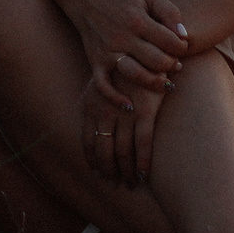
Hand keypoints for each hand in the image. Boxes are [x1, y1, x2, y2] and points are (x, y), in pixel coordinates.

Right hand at [66, 0, 188, 101]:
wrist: (87, 1)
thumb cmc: (124, 1)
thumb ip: (170, 12)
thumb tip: (184, 37)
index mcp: (138, 20)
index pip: (169, 42)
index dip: (182, 48)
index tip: (182, 48)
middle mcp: (123, 37)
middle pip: (156, 61)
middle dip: (172, 66)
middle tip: (176, 65)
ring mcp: (108, 52)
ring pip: (135, 75)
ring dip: (154, 83)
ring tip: (166, 83)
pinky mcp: (96, 62)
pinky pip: (104, 86)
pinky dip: (115, 99)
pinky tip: (130, 106)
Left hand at [81, 69, 165, 187]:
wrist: (145, 48)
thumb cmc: (125, 66)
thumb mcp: (102, 81)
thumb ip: (97, 104)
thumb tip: (99, 127)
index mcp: (90, 104)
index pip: (87, 140)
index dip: (92, 159)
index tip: (98, 172)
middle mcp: (103, 111)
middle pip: (104, 151)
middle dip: (108, 171)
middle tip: (114, 184)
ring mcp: (124, 113)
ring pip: (122, 152)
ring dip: (126, 172)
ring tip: (131, 184)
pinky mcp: (145, 112)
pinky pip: (143, 145)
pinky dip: (142, 163)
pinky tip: (143, 174)